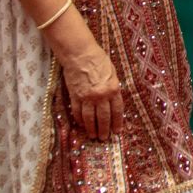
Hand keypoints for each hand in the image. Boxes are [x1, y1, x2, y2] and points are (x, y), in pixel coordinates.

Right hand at [49, 18, 124, 139]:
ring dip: (91, 129)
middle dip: (104, 130)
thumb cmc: (99, 60)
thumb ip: (114, 87)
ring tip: (93, 136)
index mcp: (113, 89)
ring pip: (90, 118)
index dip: (117, 123)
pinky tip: (82, 125)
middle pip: (103, 118)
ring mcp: (87, 97)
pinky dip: (80, 120)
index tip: (117, 132)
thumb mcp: (112, 73)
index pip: (117, 111)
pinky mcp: (75, 96)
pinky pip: (77, 112)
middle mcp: (101, 96)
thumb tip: (114, 101)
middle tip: (104, 138)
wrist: (80, 53)